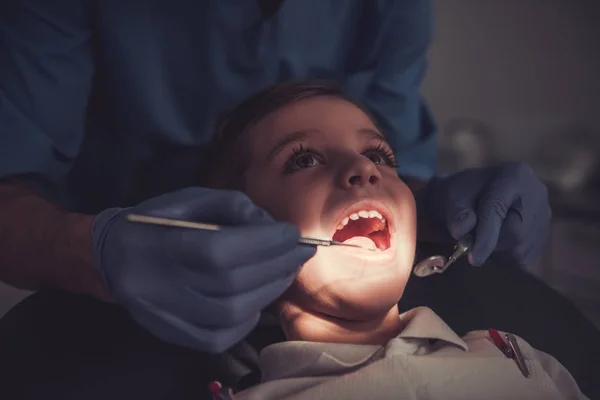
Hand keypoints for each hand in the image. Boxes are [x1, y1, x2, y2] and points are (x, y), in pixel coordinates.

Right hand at [92, 187, 315, 352]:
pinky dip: (248, 319)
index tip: (291, 233)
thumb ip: (232, 206)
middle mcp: (158, 284)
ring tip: (285, 272)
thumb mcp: (192, 198)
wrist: (114, 256)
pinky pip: (219, 338)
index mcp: (159, 243)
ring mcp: (163, 315)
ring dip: (269, 291)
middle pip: (231, 283)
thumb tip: (270, 226)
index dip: (262, 242)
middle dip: (276, 265)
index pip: (218, 249)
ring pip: (230, 313)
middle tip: (299, 252)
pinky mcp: (171, 335)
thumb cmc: (159, 221)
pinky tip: (259, 297)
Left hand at [416, 162, 550, 265]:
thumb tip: (462, 230)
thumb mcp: (452, 196)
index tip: (474, 258)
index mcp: (515, 175)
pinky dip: (505, 257)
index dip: (485, 235)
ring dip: (496, 252)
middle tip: (470, 244)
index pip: (499, 210)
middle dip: (490, 244)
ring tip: (481, 237)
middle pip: (517, 233)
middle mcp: (537, 194)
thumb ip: (456, 212)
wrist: (474, 196)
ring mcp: (544, 215)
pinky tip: (494, 242)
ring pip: (521, 250)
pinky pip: (525, 257)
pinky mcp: (543, 235)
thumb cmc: (462, 194)